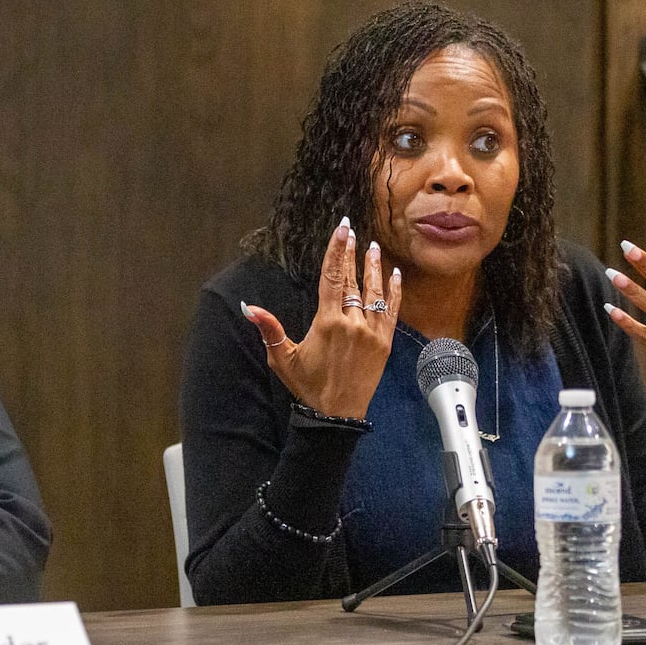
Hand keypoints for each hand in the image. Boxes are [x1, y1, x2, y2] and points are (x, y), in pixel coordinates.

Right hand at [241, 217, 402, 417]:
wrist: (336, 415)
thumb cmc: (308, 386)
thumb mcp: (283, 359)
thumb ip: (270, 330)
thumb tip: (250, 308)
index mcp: (327, 322)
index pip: (332, 278)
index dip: (336, 252)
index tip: (341, 230)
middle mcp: (352, 323)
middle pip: (352, 280)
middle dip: (351, 254)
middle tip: (352, 230)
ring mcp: (370, 332)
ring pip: (373, 292)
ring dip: (373, 268)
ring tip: (372, 247)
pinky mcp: (384, 343)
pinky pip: (391, 311)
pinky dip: (394, 292)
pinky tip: (395, 275)